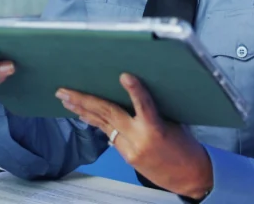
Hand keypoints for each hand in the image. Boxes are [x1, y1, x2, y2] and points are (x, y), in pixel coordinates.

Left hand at [57, 74, 212, 199]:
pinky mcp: (127, 156)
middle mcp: (139, 139)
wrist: (189, 177)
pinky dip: (97, 123)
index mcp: (156, 129)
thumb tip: (134, 95)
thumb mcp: (174, 123)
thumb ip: (153, 111)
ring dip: (82, 111)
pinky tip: (84, 115)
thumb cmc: (186, 147)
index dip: (135, 90)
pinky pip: (109, 135)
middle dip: (84, 101)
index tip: (125, 76)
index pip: (144, 105)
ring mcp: (130, 150)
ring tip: (66, 100)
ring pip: (103, 125)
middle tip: (64, 91)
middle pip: (109, 115)